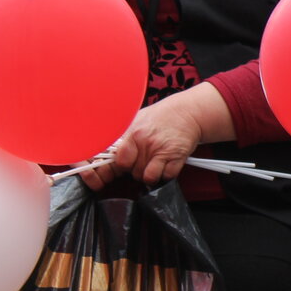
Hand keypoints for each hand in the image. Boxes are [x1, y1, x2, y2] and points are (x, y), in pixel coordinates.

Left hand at [79, 83, 232, 188]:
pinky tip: (167, 163)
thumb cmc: (159, 118)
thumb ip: (122, 139)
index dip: (121, 166)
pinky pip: (166, 176)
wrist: (187, 113)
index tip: (123, 166)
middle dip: (137, 170)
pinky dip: (166, 174)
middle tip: (144, 159)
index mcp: (133, 133)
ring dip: (151, 174)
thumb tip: (104, 154)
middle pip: (133, 172)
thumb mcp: (136, 122)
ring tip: (155, 162)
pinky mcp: (177, 157)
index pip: (119, 161)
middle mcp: (146, 142)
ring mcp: (162, 150)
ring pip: (149, 177)